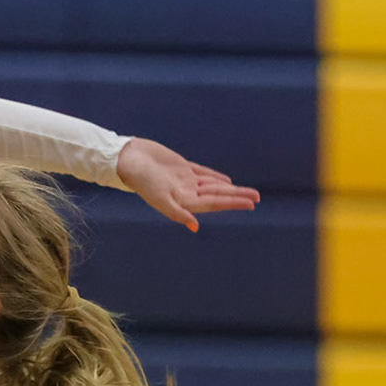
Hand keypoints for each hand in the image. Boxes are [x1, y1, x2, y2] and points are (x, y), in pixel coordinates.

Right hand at [117, 137, 259, 231]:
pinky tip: (226, 181)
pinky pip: (204, 174)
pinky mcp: (182, 168)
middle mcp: (187, 192)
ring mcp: (185, 180)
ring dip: (230, 189)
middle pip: (218, 195)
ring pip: (214, 185)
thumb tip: (195, 226)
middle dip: (237, 196)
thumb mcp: (159, 196)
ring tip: (247, 192)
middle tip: (257, 198)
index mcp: (184, 200)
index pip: (215, 202)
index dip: (234, 202)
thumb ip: (176, 212)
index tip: (251, 203)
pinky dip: (216, 178)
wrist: (127, 159)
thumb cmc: (141, 179)